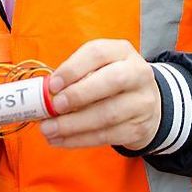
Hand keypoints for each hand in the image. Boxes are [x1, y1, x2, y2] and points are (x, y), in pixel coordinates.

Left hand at [40, 39, 160, 149]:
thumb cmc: (111, 83)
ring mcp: (142, 102)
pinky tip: (61, 139)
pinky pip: (106, 136)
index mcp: (122, 52)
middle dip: (79, 95)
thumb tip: (45, 93)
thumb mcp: (98, 68)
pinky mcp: (138, 128)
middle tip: (54, 106)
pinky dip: (79, 140)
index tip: (52, 84)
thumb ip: (76, 75)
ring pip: (108, 114)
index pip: (98, 53)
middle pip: (112, 81)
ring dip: (73, 124)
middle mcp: (138, 74)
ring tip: (49, 129)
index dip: (73, 68)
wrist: (146, 105)